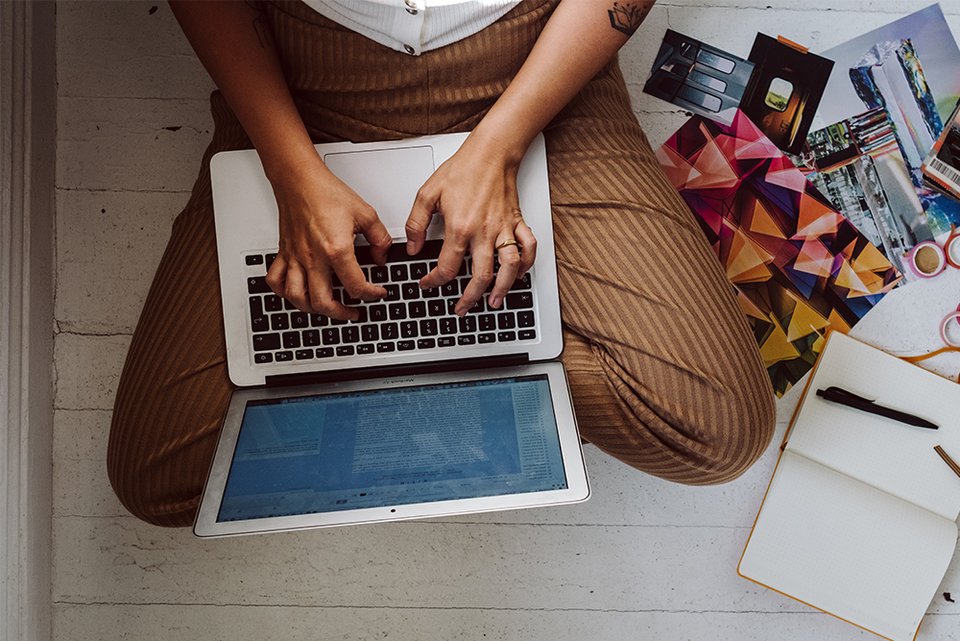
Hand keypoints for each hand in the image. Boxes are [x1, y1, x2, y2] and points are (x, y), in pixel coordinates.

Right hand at [265, 157, 391, 319]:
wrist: (299, 179)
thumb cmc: (326, 192)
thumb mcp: (365, 213)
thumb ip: (380, 238)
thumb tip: (382, 257)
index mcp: (336, 249)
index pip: (356, 286)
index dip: (372, 294)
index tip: (377, 292)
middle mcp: (313, 257)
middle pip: (323, 302)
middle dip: (342, 314)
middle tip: (353, 312)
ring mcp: (296, 258)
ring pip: (297, 298)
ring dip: (313, 309)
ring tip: (327, 308)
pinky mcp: (284, 253)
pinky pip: (276, 281)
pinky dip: (284, 293)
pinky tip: (297, 293)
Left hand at [405, 132, 536, 315]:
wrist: (491, 152)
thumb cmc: (462, 169)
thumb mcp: (428, 193)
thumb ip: (416, 223)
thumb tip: (414, 247)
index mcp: (460, 228)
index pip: (447, 267)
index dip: (434, 281)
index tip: (428, 284)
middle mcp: (484, 232)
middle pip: (480, 276)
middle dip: (469, 298)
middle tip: (461, 308)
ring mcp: (504, 229)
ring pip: (508, 268)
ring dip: (502, 289)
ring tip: (493, 302)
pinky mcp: (517, 222)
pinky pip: (528, 248)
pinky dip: (527, 264)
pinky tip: (519, 274)